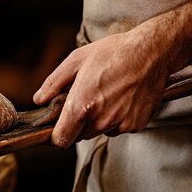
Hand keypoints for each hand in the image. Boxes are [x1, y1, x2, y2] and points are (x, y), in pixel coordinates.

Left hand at [33, 30, 169, 147]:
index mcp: (81, 106)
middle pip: (79, 135)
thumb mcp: (76, 60)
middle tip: (82, 100)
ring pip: (98, 132)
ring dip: (96, 120)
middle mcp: (101, 120)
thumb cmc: (113, 53)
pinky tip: (120, 98)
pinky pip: (118, 128)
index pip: (61, 139)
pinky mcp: (136, 125)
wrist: (152, 52)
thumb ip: (53, 83)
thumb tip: (39, 99)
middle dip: (76, 123)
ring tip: (104, 94)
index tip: (53, 129)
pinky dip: (115, 118)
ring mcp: (120, 124)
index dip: (54, 136)